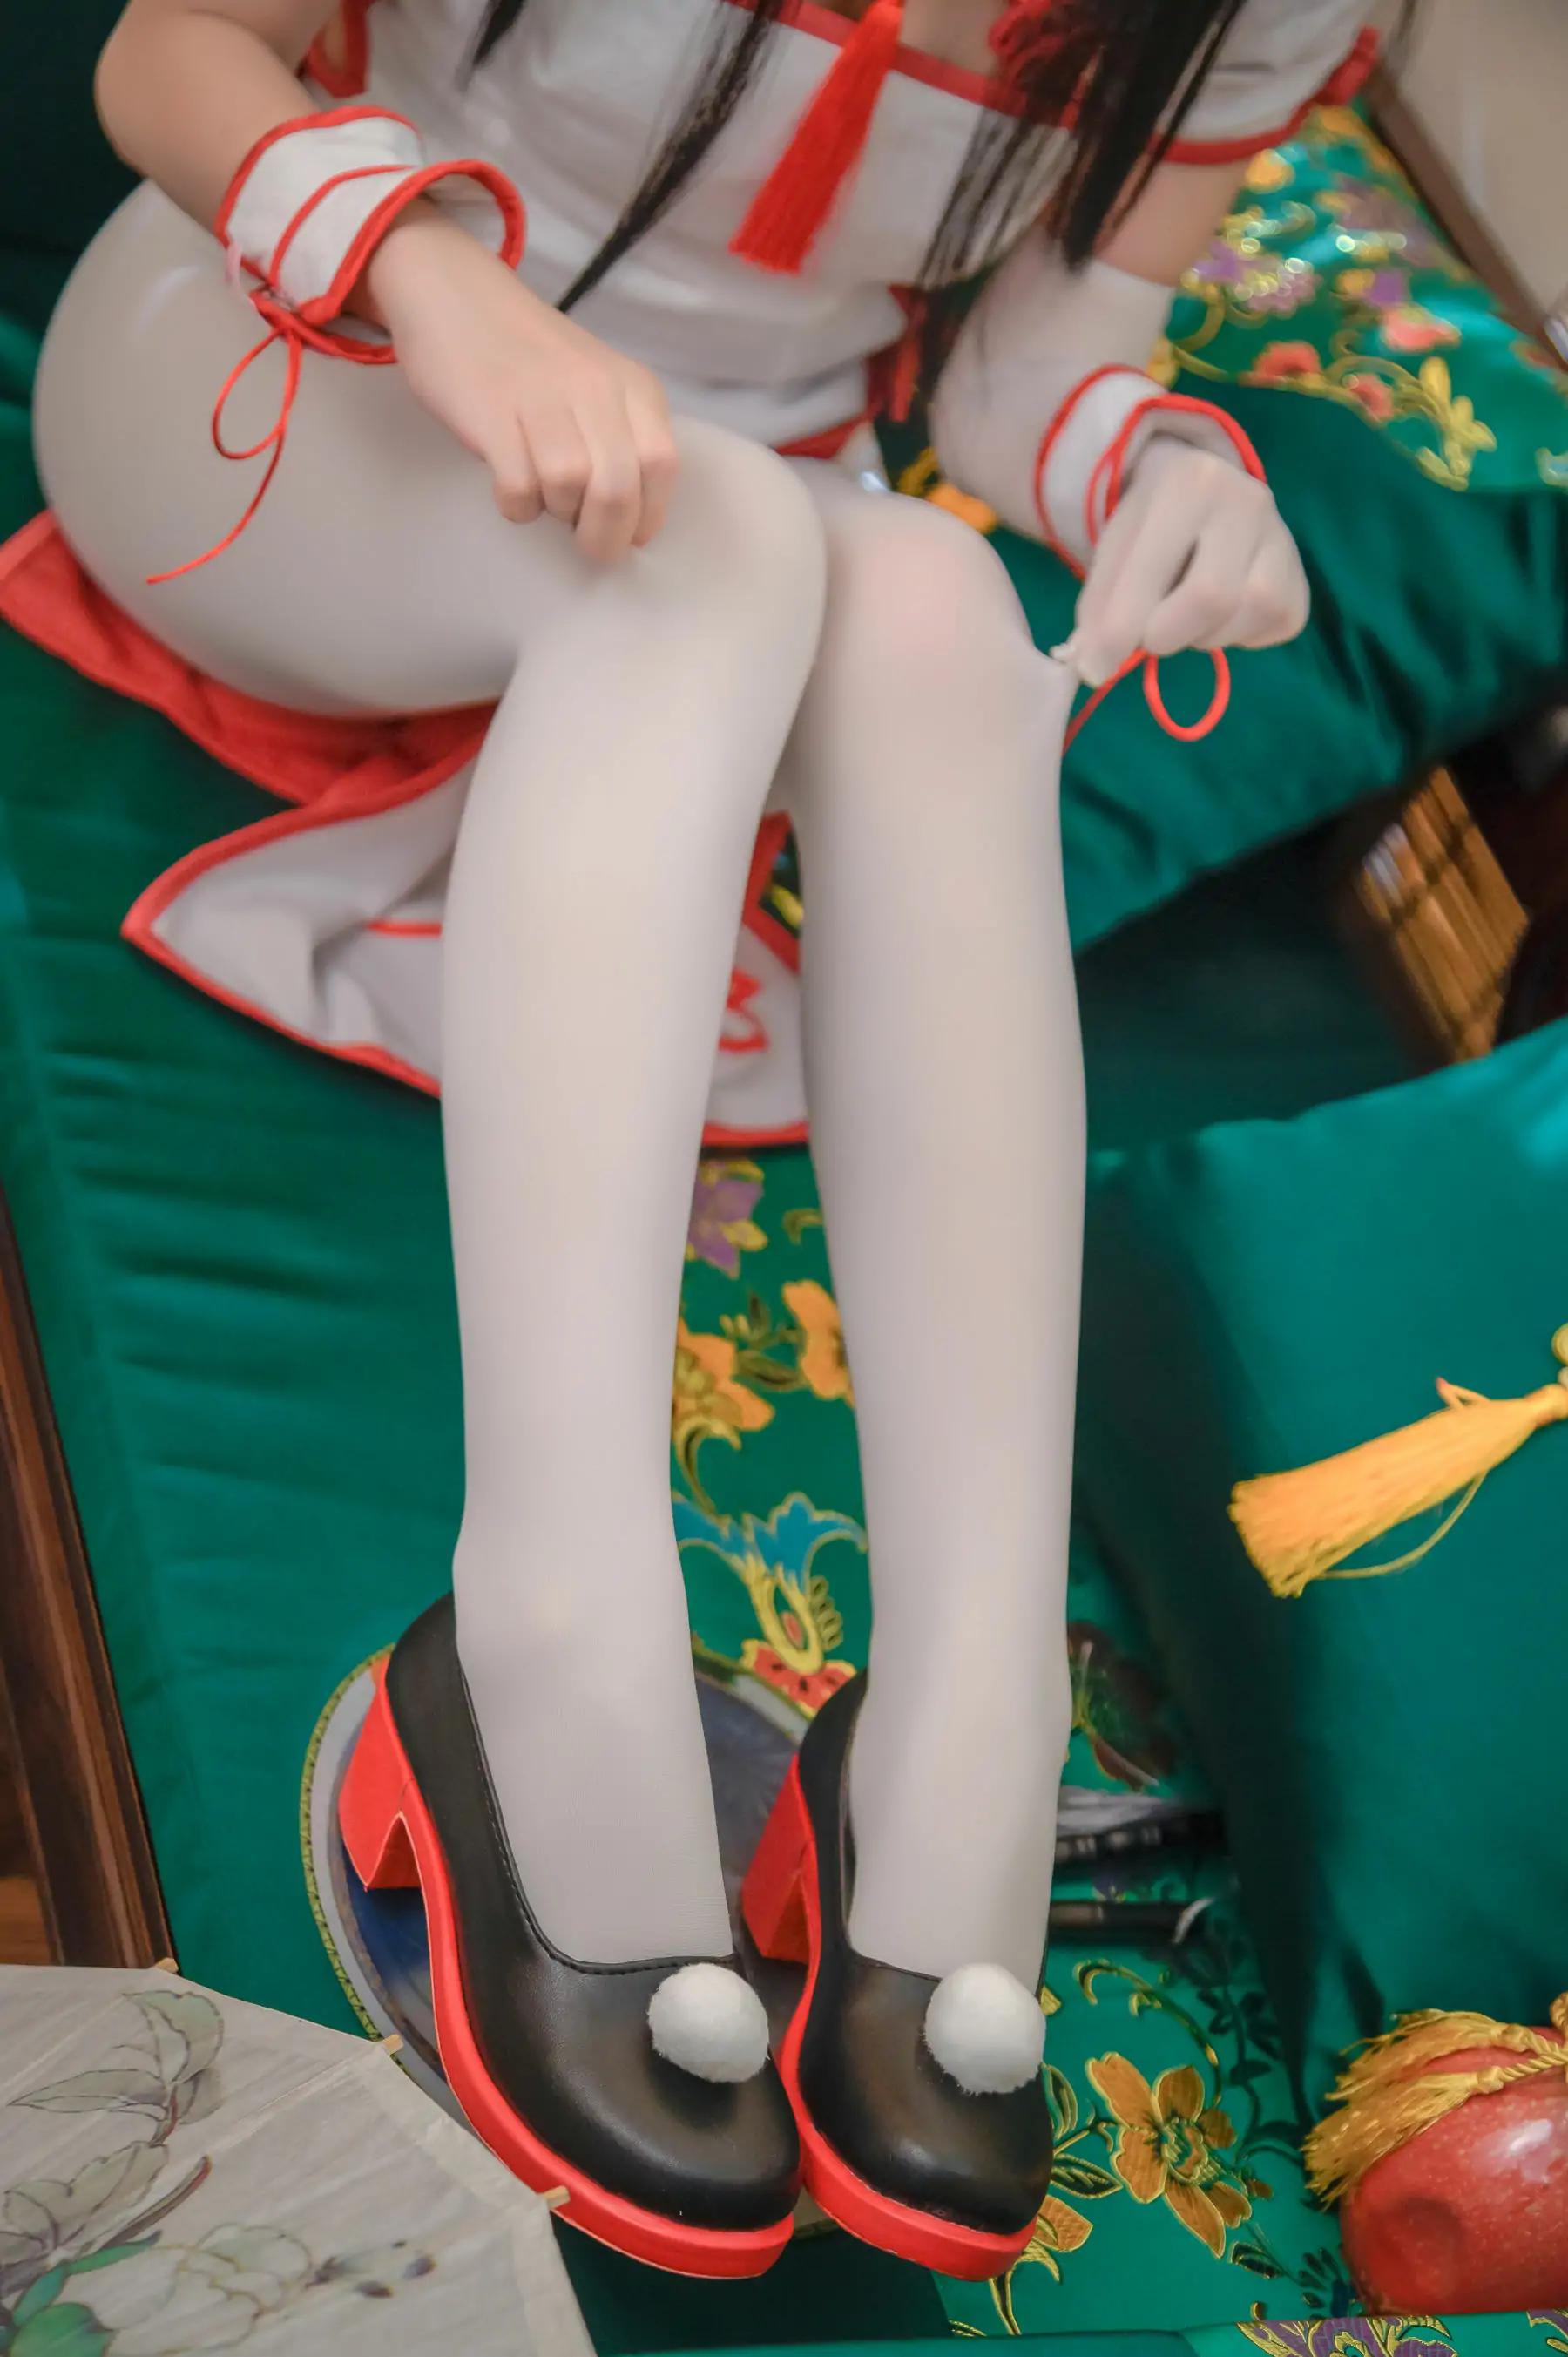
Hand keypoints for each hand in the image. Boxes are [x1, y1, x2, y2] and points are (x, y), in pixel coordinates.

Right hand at [362, 207, 677, 560]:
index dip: (647, 515)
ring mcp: (542, 398)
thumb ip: (622, 439)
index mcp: (631, 384)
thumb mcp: (597, 385)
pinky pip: (519, 489)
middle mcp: (594, 388)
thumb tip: (629, 522)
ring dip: (556, 512)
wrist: (454, 295)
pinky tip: (510, 488)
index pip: (661, 466)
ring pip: (569, 491)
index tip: (627, 534)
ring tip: (542, 493)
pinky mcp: (493, 414)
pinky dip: (517, 506)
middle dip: (604, 536)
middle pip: (618, 490)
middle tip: (587, 545)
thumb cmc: (529, 355)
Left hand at [1071, 436, 1308, 686]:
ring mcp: (1283, 538)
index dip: (1119, 632)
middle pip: (1212, 596)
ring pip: (1251, 612)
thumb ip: (1101, 607)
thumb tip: (1094, 667)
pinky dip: (1240, 638)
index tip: (1095, 667)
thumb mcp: (1114, 551)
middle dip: (1167, 633)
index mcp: (1189, 483)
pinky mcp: (1300, 580)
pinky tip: (1221, 618)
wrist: (1203, 494)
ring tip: (1186, 619)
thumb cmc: (1151, 525)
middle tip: (1150, 635)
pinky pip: (1276, 626)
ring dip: (1205, 636)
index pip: (1153, 574)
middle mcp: (1248, 500)